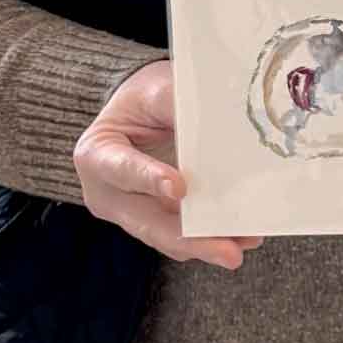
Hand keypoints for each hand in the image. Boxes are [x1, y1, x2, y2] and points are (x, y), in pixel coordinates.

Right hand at [71, 61, 261, 271]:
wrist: (145, 112)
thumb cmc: (145, 98)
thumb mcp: (155, 91)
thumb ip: (176, 106)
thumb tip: (219, 124)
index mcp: (97, 155)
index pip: (122, 169)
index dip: (150, 180)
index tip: (179, 188)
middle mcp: (110, 195)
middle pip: (148, 223)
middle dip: (189, 238)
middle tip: (227, 251)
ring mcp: (135, 215)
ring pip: (171, 238)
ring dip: (209, 243)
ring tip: (246, 242)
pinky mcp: (161, 223)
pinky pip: (186, 236)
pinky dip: (214, 236)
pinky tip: (245, 236)